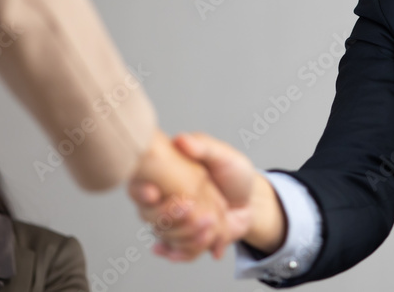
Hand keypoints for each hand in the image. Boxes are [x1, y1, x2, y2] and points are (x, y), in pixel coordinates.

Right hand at [128, 129, 232, 260]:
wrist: (251, 202)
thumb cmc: (235, 174)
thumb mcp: (224, 157)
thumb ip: (203, 148)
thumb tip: (181, 140)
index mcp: (170, 174)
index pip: (142, 184)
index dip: (141, 191)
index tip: (152, 193)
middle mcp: (165, 198)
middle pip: (150, 214)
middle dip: (170, 217)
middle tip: (197, 212)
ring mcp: (173, 219)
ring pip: (163, 233)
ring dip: (184, 236)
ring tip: (209, 231)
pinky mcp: (184, 236)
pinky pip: (175, 250)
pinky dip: (183, 252)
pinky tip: (189, 251)